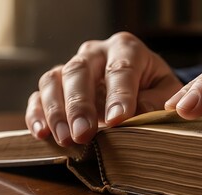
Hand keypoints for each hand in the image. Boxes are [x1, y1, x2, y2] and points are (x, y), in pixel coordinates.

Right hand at [26, 32, 182, 145]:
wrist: (138, 82)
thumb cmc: (153, 86)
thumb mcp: (164, 90)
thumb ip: (156, 100)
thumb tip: (138, 114)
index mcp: (125, 48)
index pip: (120, 69)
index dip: (119, 95)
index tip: (117, 120)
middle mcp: (94, 53)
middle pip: (79, 71)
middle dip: (80, 105)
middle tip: (84, 134)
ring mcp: (71, 66)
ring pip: (54, 80)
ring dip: (56, 112)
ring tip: (65, 139)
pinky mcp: (56, 84)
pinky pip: (38, 95)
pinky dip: (37, 114)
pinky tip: (42, 133)